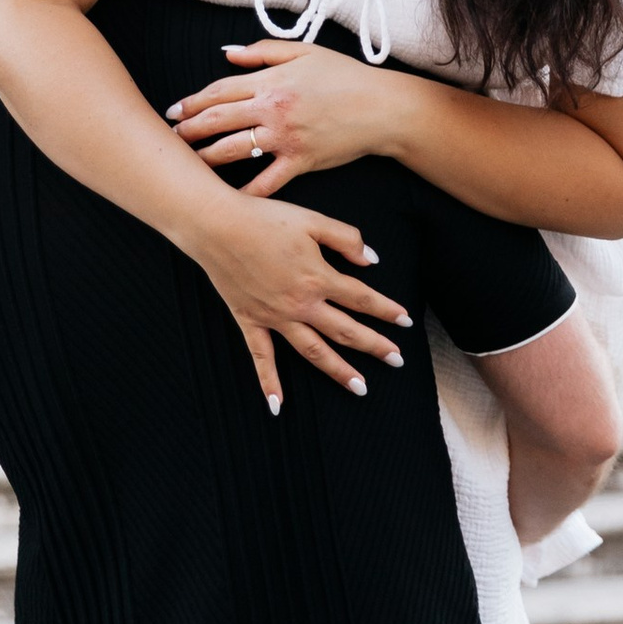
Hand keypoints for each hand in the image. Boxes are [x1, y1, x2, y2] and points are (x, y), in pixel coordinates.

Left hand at [165, 41, 398, 198]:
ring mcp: (285, 137)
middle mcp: (273, 109)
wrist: (382, 107)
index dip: (192, 101)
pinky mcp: (300, 161)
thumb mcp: (305, 52)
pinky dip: (246, 192)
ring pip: (233, 149)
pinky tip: (228, 199)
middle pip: (217, 119)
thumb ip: (263, 50)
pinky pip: (267, 181)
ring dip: (205, 156)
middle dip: (188, 129)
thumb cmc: (346, 77)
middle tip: (169, 138)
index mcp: (271, 80)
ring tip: (186, 164)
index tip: (174, 111)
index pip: (220, 90)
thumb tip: (228, 54)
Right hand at [181, 185, 414, 407]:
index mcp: (318, 277)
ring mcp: (274, 317)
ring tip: (361, 388)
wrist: (216, 225)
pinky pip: (261, 357)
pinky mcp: (250, 321)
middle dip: (374, 346)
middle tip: (397, 360)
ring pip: (314, 351)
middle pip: (345, 331)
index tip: (406, 321)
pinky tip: (278, 405)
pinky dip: (269, 382)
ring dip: (339, 371)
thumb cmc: (264, 217)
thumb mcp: (312, 219)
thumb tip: (372, 260)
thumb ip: (346, 238)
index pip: (361, 298)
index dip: (386, 310)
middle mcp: (300, 304)